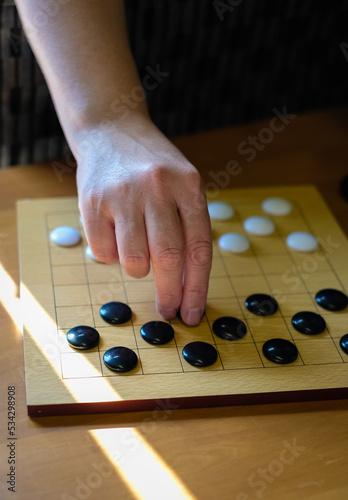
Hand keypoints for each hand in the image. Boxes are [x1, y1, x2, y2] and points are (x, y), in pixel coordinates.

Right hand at [75, 114, 211, 324]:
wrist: (111, 129)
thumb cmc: (153, 167)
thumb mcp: (183, 185)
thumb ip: (188, 227)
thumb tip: (186, 284)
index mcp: (188, 185)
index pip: (199, 248)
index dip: (197, 288)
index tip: (191, 313)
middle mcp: (157, 187)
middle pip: (168, 259)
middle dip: (169, 293)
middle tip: (167, 310)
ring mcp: (123, 193)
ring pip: (134, 261)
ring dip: (137, 269)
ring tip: (136, 249)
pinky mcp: (92, 201)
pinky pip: (103, 252)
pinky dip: (110, 255)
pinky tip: (113, 232)